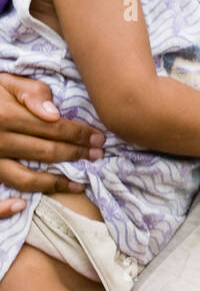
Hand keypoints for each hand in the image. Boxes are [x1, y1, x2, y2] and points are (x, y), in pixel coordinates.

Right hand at [0, 73, 104, 215]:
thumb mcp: (7, 82)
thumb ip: (32, 94)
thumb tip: (55, 115)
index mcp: (6, 116)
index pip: (53, 128)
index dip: (79, 134)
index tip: (99, 138)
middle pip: (45, 153)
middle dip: (75, 155)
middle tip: (97, 157)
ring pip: (25, 179)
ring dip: (55, 183)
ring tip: (78, 184)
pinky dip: (3, 207)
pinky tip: (21, 206)